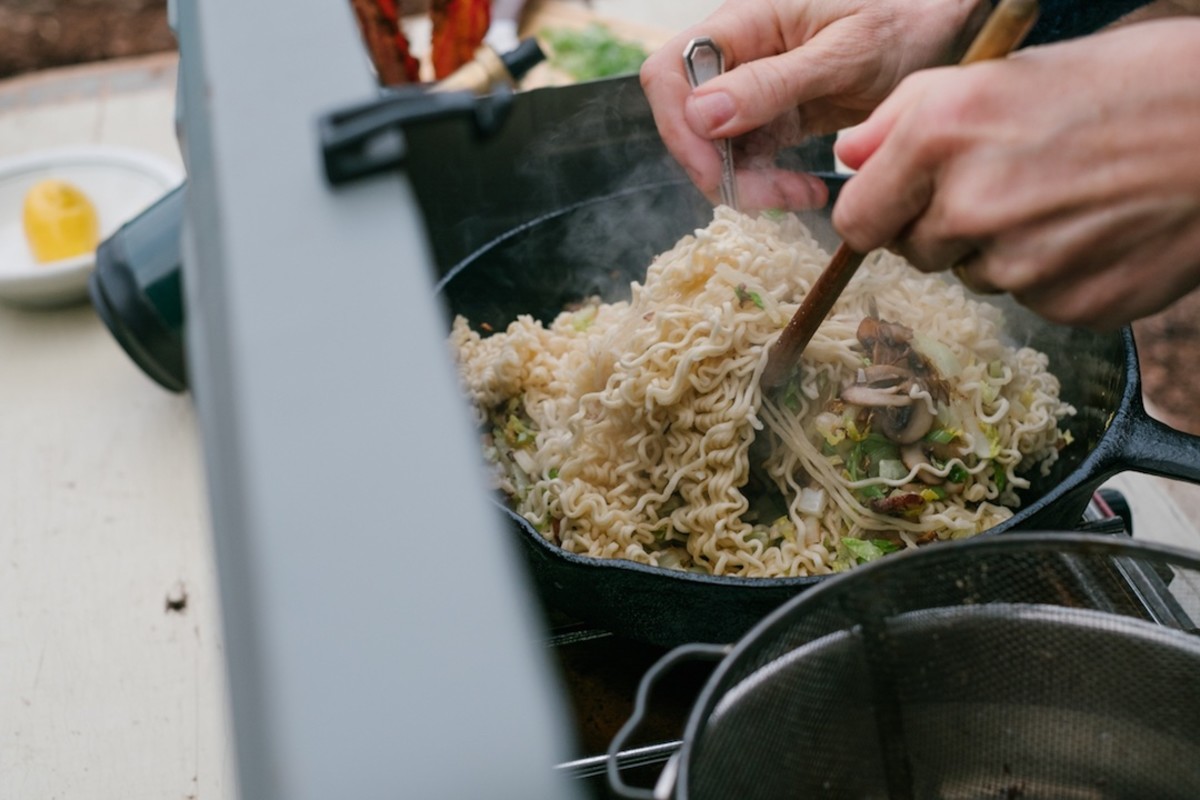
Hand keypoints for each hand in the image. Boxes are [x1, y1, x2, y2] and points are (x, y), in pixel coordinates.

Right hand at [640, 0, 986, 208]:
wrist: (953, 27)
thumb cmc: (908, 18)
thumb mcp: (845, 52)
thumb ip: (771, 83)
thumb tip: (700, 114)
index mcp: (746, 21)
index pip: (669, 74)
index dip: (677, 127)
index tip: (713, 170)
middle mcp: (740, 53)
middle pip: (687, 119)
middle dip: (715, 168)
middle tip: (768, 200)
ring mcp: (756, 86)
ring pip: (716, 147)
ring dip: (747, 184)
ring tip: (800, 198)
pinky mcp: (777, 114)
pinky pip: (750, 157)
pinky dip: (770, 184)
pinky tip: (807, 192)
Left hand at [833, 19, 1199, 327]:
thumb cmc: (1129, 83)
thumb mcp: (1005, 70)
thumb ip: (905, 114)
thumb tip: (848, 155)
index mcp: (941, 137)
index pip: (857, 220)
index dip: (878, 211)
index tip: (900, 201)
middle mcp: (971, 206)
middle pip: (914, 251)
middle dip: (943, 223)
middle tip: (1007, 181)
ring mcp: (1021, 266)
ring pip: (974, 274)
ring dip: (1000, 247)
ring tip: (1062, 197)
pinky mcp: (1069, 305)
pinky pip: (1031, 298)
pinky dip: (1053, 272)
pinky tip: (1094, 228)